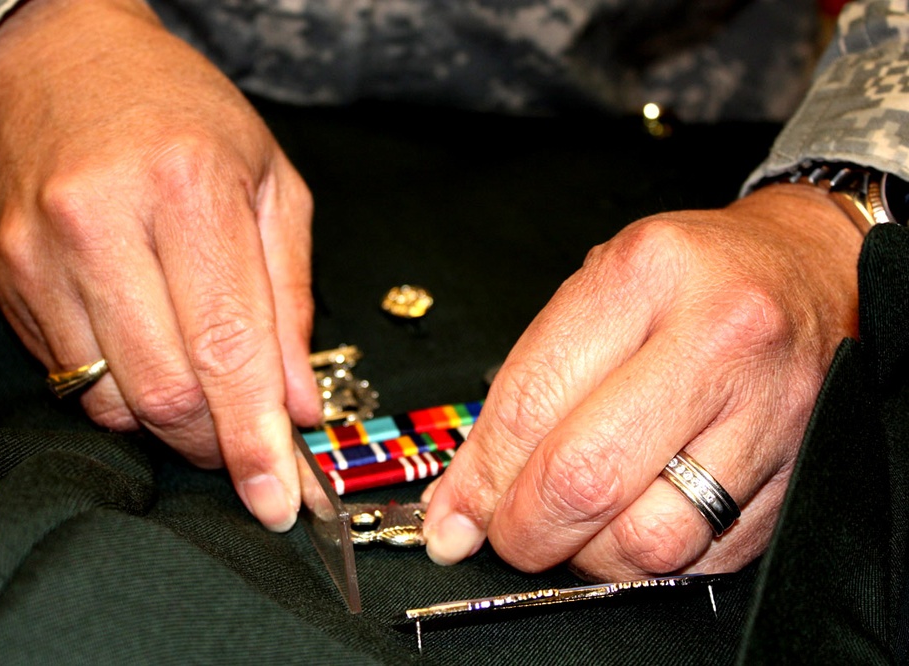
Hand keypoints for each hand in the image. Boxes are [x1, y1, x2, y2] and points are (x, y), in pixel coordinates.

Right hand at [0, 0, 320, 530]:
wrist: (65, 61)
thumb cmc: (186, 118)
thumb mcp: (271, 187)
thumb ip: (290, 299)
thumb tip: (298, 405)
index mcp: (189, 189)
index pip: (229, 348)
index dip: (256, 440)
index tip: (279, 501)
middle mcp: (104, 222)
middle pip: (167, 390)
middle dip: (217, 442)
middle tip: (247, 446)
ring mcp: (41, 254)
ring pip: (113, 400)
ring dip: (171, 421)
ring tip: (202, 387)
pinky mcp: (7, 277)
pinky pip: (72, 380)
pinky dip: (123, 392)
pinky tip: (148, 349)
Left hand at [422, 183, 860, 578]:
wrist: (810, 270)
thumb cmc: (690, 280)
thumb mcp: (597, 296)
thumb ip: (525, 393)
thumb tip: (461, 505)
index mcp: (644, 276)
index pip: (531, 404)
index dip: (480, 478)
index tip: (453, 519)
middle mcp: (717, 338)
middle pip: (587, 478)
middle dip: (526, 531)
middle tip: (509, 536)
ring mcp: (772, 410)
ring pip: (650, 538)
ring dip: (590, 557)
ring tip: (577, 528)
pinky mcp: (803, 470)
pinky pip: (707, 557)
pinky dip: (652, 560)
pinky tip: (637, 521)